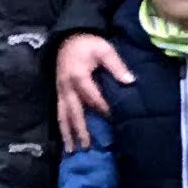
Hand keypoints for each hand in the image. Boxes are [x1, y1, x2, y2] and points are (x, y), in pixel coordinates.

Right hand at [55, 30, 131, 151]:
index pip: (93, 98)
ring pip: (62, 115)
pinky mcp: (58, 92)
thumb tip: (130, 82)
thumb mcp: (104, 49)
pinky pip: (59, 112)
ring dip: (67, 133)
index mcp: (79, 76)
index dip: (104, 109)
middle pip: (74, 112)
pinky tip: (65, 138)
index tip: (114, 120)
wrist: (67, 37)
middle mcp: (67, 86)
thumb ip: (117, 66)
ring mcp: (60, 90)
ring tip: (70, 150)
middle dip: (80, 130)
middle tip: (86, 147)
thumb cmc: (88, 43)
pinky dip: (61, 126)